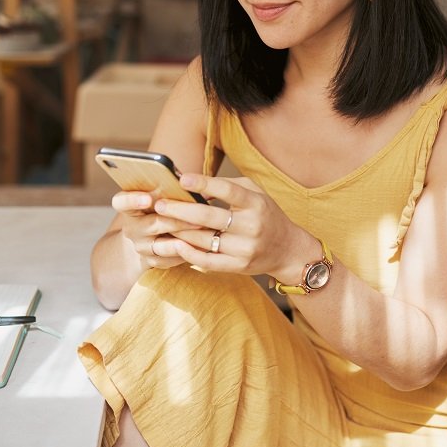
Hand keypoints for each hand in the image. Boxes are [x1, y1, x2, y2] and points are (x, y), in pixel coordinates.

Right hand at [110, 189, 204, 270]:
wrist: (149, 237)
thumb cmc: (159, 208)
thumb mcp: (158, 197)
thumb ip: (168, 189)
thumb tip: (189, 180)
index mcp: (129, 207)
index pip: (122, 202)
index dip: (133, 200)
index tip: (147, 198)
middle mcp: (132, 228)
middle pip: (153, 224)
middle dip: (176, 220)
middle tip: (196, 216)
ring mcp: (141, 246)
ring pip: (162, 246)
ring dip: (183, 239)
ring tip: (201, 232)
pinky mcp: (152, 261)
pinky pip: (170, 260)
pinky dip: (186, 253)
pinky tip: (202, 246)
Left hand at [154, 174, 315, 280]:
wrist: (287, 250)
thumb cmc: (265, 215)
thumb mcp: (254, 193)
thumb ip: (227, 185)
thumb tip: (192, 183)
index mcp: (256, 203)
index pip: (229, 191)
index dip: (205, 183)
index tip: (183, 179)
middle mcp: (252, 226)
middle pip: (210, 217)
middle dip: (180, 210)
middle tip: (159, 204)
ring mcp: (245, 249)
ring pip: (205, 240)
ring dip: (179, 231)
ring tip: (161, 222)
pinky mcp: (239, 267)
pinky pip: (208, 261)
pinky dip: (189, 253)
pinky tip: (175, 244)